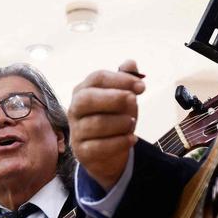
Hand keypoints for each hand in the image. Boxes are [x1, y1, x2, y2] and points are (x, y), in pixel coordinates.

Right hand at [68, 60, 144, 190]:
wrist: (107, 153)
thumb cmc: (113, 119)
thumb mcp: (122, 99)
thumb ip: (125, 80)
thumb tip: (130, 63)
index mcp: (84, 90)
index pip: (97, 78)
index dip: (120, 79)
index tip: (141, 87)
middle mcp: (75, 109)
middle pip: (87, 99)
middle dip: (114, 99)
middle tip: (134, 101)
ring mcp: (76, 131)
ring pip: (95, 124)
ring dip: (119, 123)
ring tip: (132, 123)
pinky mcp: (82, 151)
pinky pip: (99, 147)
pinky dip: (119, 142)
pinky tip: (132, 138)